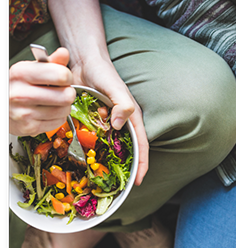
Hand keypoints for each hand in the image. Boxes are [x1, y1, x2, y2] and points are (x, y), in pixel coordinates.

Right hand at [9, 48, 75, 136]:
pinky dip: (58, 117)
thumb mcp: (32, 69)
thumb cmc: (20, 85)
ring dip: (64, 106)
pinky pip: (59, 122)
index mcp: (20, 73)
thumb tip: (64, 53)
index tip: (62, 78)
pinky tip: (48, 112)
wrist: (2, 105)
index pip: (61, 75)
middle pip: (67, 95)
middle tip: (60, 91)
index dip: (67, 76)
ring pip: (65, 110)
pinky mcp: (29, 127)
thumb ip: (51, 62)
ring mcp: (23, 113)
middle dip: (68, 93)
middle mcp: (20, 94)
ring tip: (53, 102)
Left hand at [70, 57, 148, 185]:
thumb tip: (120, 125)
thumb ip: (122, 104)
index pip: (141, 145)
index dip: (142, 164)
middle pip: (127, 150)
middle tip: (117, 187)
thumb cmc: (104, 72)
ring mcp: (106, 124)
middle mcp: (121, 123)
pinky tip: (81, 160)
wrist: (83, 61)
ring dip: (106, 161)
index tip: (138, 181)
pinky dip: (89, 150)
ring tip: (99, 179)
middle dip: (125, 168)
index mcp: (131, 117)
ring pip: (109, 147)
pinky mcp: (92, 121)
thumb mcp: (115, 87)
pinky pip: (93, 139)